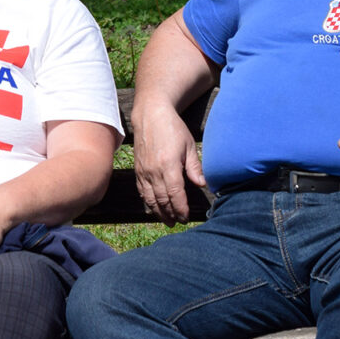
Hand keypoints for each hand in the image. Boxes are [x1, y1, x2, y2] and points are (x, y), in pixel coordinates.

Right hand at [133, 105, 204, 225]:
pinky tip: (154, 208)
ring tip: (168, 220)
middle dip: (171, 214)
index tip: (186, 217)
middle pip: (162, 200)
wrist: (150, 115)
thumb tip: (202, 184)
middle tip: (179, 222)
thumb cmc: (173, 129)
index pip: (175, 194)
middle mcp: (153, 171)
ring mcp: (143, 171)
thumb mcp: (189, 146)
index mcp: (168, 165)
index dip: (181, 208)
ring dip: (159, 212)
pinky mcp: (137, 170)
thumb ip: (194, 167)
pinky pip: (141, 191)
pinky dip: (148, 202)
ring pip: (150, 199)